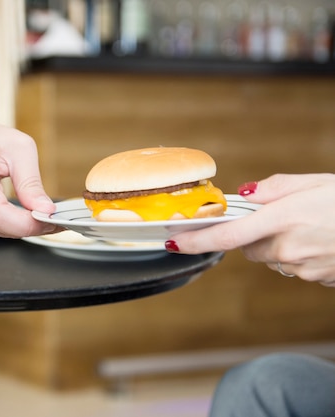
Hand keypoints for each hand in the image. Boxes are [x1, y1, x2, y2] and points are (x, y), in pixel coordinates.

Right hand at [0, 121, 59, 237]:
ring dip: (22, 226)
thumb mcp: (19, 148)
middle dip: (30, 226)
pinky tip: (20, 212)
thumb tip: (45, 209)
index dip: (25, 223)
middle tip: (55, 218)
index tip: (50, 219)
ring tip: (39, 211)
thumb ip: (31, 182)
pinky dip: (11, 225)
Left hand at [167, 174, 334, 285]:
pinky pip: (291, 268)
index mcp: (282, 219)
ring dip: (275, 245)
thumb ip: (272, 189)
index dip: (194, 240)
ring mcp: (301, 268)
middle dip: (251, 234)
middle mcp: (286, 248)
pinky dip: (295, 256)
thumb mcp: (313, 182)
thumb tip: (243, 194)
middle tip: (277, 217)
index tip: (172, 241)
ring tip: (307, 227)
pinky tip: (319, 241)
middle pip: (246, 248)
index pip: (225, 236)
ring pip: (269, 259)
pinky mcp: (315, 279)